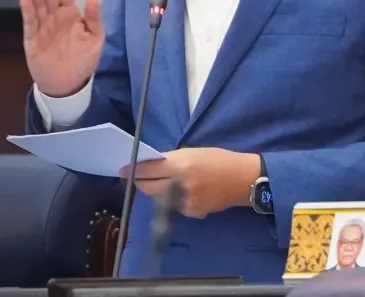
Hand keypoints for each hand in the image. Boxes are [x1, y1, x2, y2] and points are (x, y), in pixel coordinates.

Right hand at [20, 0, 103, 96]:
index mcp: (70, 14)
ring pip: (38, 4)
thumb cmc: (83, 61)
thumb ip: (94, 17)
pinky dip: (27, 8)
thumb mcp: (96, 39)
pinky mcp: (32, 39)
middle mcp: (54, 17)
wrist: (68, 85)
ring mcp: (43, 26)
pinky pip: (30, 21)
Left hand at [120, 148, 260, 218]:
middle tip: (137, 177)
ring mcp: (185, 201)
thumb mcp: (193, 152)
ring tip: (162, 183)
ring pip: (159, 198)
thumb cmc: (218, 160)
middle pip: (148, 187)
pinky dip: (171, 199)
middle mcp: (180, 185)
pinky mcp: (191, 212)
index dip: (133, 170)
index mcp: (180, 165)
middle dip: (140, 182)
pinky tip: (181, 192)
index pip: (148, 170)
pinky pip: (173, 206)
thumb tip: (151, 165)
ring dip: (156, 191)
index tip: (122, 170)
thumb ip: (172, 159)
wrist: (242, 179)